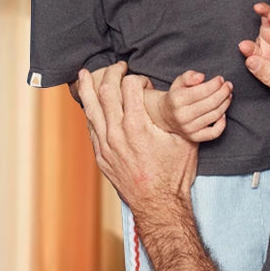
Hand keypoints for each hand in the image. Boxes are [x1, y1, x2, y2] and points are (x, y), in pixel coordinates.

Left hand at [78, 62, 197, 212]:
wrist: (158, 204)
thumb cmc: (174, 174)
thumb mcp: (185, 140)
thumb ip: (179, 115)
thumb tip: (184, 96)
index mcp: (138, 126)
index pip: (129, 87)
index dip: (138, 78)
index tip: (144, 81)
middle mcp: (116, 133)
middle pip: (106, 91)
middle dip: (112, 73)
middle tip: (119, 66)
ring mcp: (105, 145)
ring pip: (90, 108)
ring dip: (88, 87)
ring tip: (85, 74)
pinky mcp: (100, 155)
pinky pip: (90, 127)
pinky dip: (90, 111)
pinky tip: (91, 104)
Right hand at [151, 70, 232, 141]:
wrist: (166, 116)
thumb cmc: (177, 96)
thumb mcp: (179, 82)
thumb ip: (189, 76)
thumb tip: (201, 77)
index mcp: (177, 99)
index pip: (202, 91)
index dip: (215, 84)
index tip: (221, 79)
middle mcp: (182, 115)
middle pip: (211, 103)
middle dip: (224, 92)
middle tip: (229, 86)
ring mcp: (189, 128)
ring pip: (215, 115)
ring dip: (226, 104)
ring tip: (228, 95)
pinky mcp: (194, 137)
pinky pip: (214, 133)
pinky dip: (222, 123)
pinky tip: (223, 113)